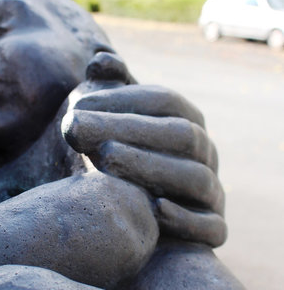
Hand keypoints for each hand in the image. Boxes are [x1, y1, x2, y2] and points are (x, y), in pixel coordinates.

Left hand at [62, 51, 225, 247]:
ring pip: (196, 177)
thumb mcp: (104, 125)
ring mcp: (211, 193)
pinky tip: (156, 209)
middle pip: (180, 134)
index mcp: (185, 121)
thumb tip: (100, 57)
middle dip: (130, 130)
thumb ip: (106, 91)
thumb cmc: (111, 165)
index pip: (164, 101)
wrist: (119, 223)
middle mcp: (205, 154)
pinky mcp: (211, 233)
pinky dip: (188, 220)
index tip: (77, 105)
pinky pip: (211, 228)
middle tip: (78, 128)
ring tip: (104, 158)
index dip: (122, 100)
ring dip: (151, 167)